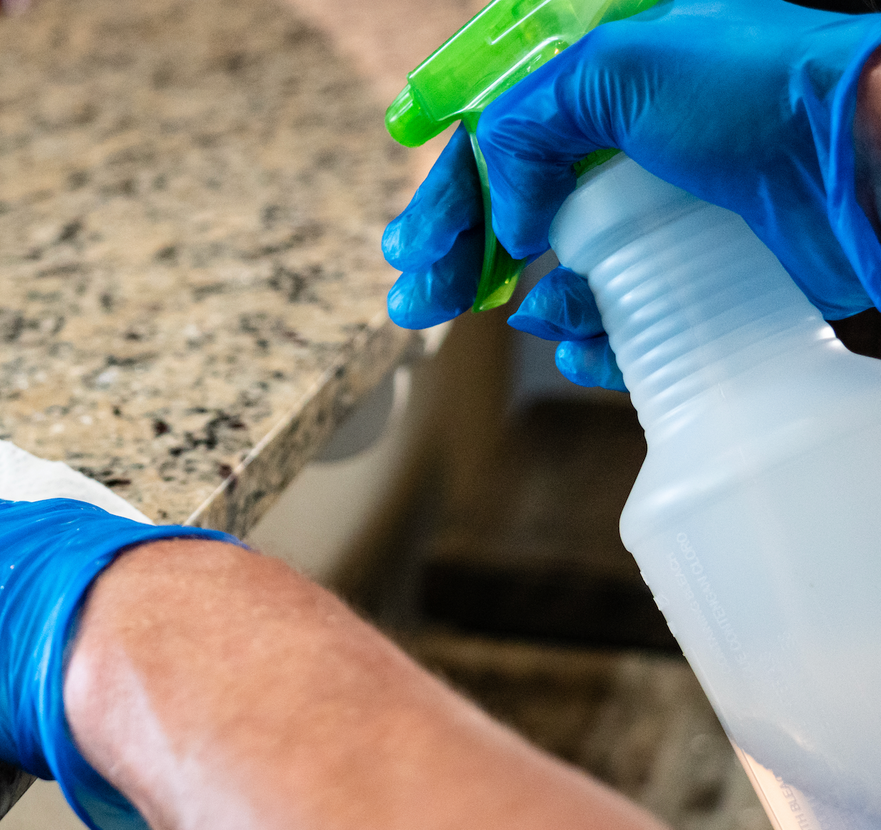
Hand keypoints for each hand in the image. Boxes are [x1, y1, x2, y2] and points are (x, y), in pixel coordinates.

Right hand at [385, 0, 880, 389]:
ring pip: (570, 270)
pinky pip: (628, 318)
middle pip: (522, 206)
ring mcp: (675, 210)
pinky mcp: (709, 273)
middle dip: (465, 255)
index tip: (412, 242)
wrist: (875, 160)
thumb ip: (528, 125)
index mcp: (616, 79)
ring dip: (528, 301)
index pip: (503, 132)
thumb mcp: (618, 68)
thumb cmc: (764, 93)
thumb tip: (510, 215)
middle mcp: (642, 142)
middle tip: (419, 301)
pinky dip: (591, 339)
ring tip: (511, 316)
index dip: (450, 186)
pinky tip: (574, 344)